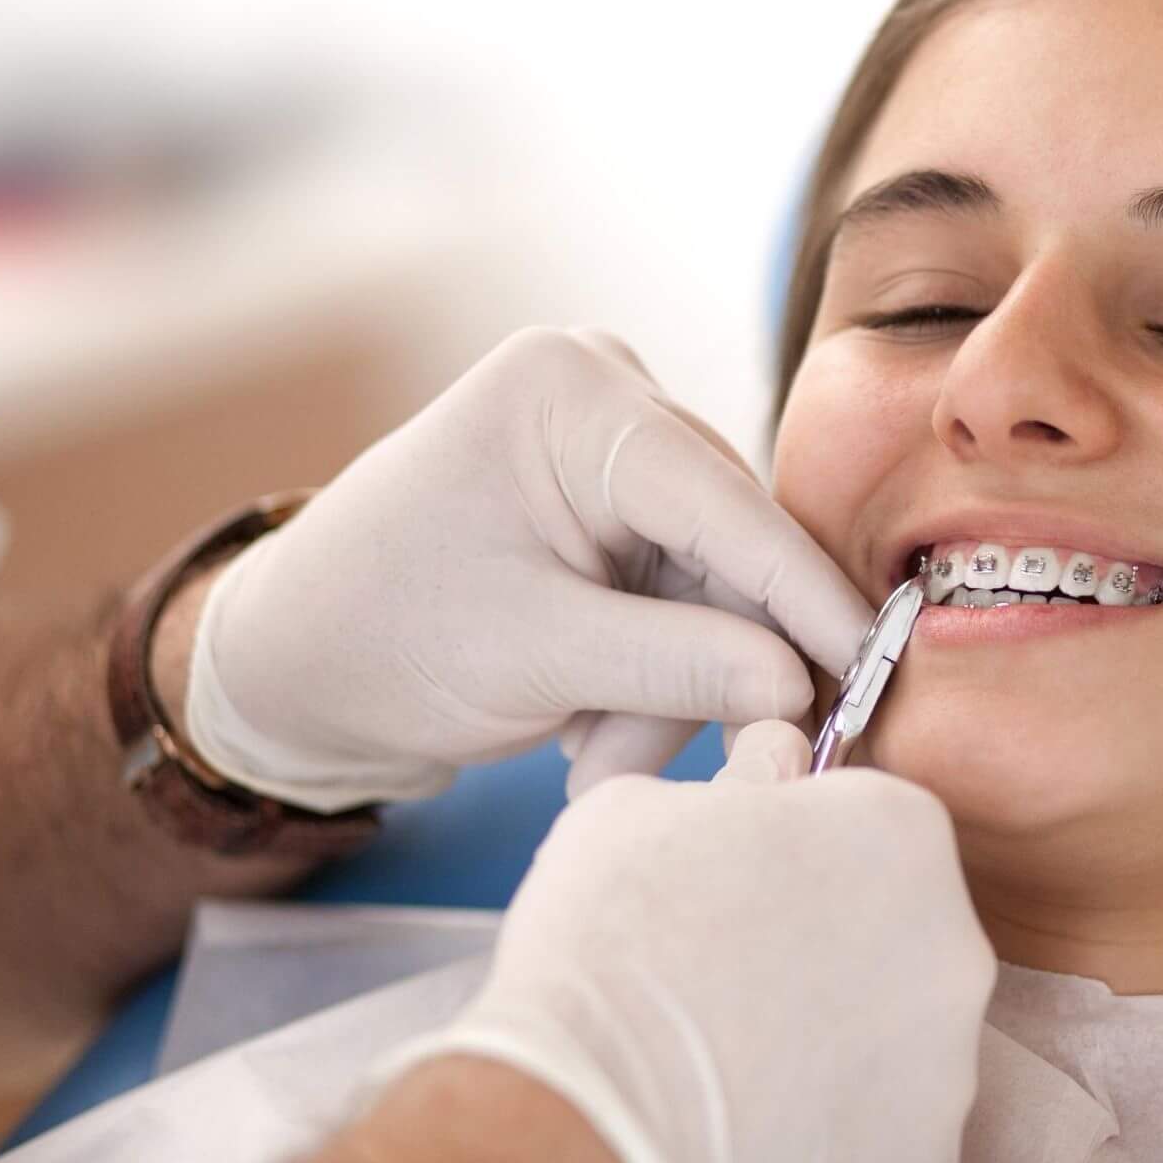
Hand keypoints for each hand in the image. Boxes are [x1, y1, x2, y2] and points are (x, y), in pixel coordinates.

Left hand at [178, 327, 873, 808]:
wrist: (286, 668)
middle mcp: (604, 396)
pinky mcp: (616, 508)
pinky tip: (588, 730)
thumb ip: (678, 667)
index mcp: (568, 395)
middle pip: (730, 549)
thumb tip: (800, 687)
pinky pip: (686, 600)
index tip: (876, 667)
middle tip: (666, 768)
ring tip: (589, 765)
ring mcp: (612, 449)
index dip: (806, 593)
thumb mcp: (533, 659)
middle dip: (709, 670)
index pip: (724, 500)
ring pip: (716, 588)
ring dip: (672, 694)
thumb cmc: (377, 641)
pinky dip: (653, 681)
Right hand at [369, 722, 995, 1162]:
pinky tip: (753, 1137)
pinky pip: (886, 1136)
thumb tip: (779, 760)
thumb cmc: (608, 949)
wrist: (589, 1135)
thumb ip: (744, 776)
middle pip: (895, 931)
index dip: (794, 854)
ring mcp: (952, 1063)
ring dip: (833, 1044)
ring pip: (895, 1038)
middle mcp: (957, 942)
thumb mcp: (647, 806)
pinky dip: (831, 1137)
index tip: (733, 888)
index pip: (867, 823)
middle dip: (826, 949)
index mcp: (904, 830)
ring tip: (730, 1067)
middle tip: (726, 982)